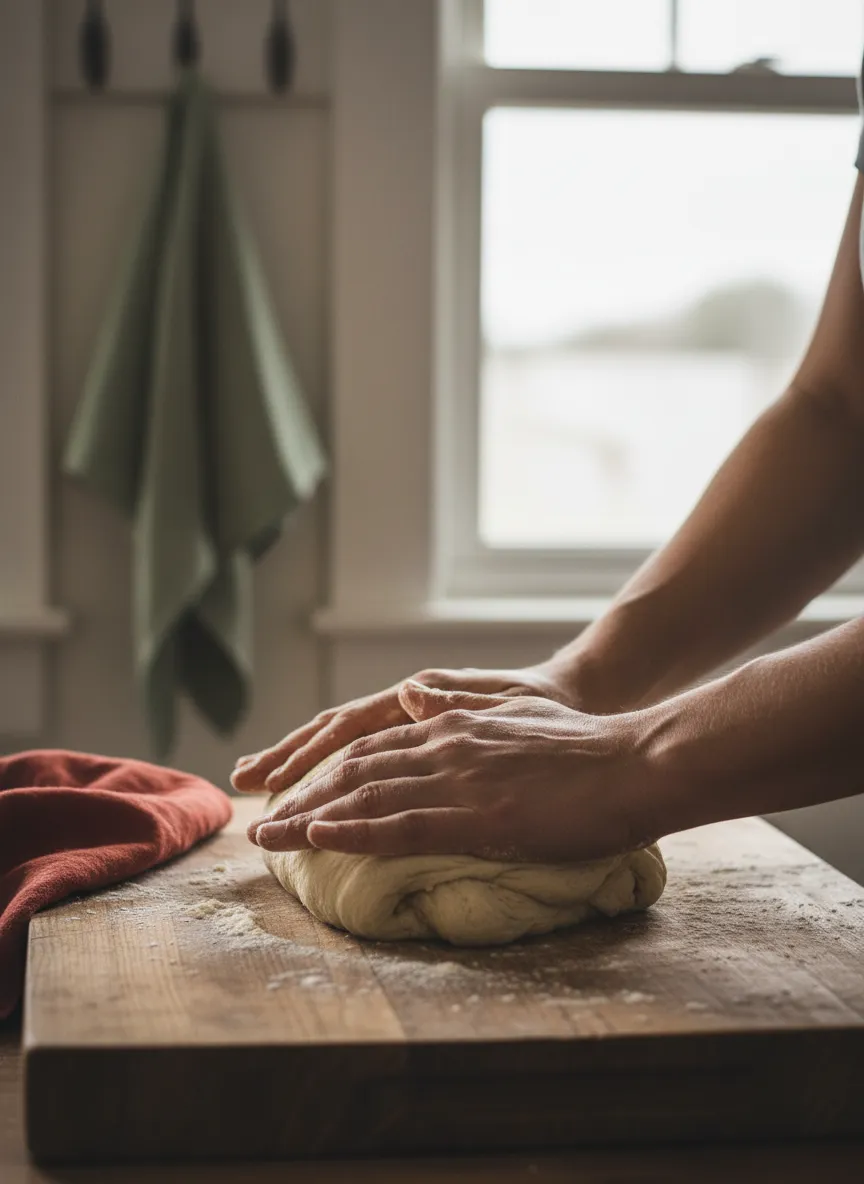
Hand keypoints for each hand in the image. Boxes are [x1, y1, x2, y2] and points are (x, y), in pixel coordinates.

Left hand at [246, 682, 656, 864]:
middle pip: (353, 768)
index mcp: (453, 726)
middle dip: (299, 792)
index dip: (323, 767)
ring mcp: (458, 779)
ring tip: (267, 835)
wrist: (635, 761)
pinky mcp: (478, 816)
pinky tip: (319, 838)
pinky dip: (353, 831)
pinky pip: (401, 825)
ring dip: (308, 816)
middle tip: (258, 817)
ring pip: (364, 795)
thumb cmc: (587, 744)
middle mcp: (444, 745)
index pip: (370, 745)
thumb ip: (463, 709)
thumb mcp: (516, 714)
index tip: (289, 788)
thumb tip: (413, 698)